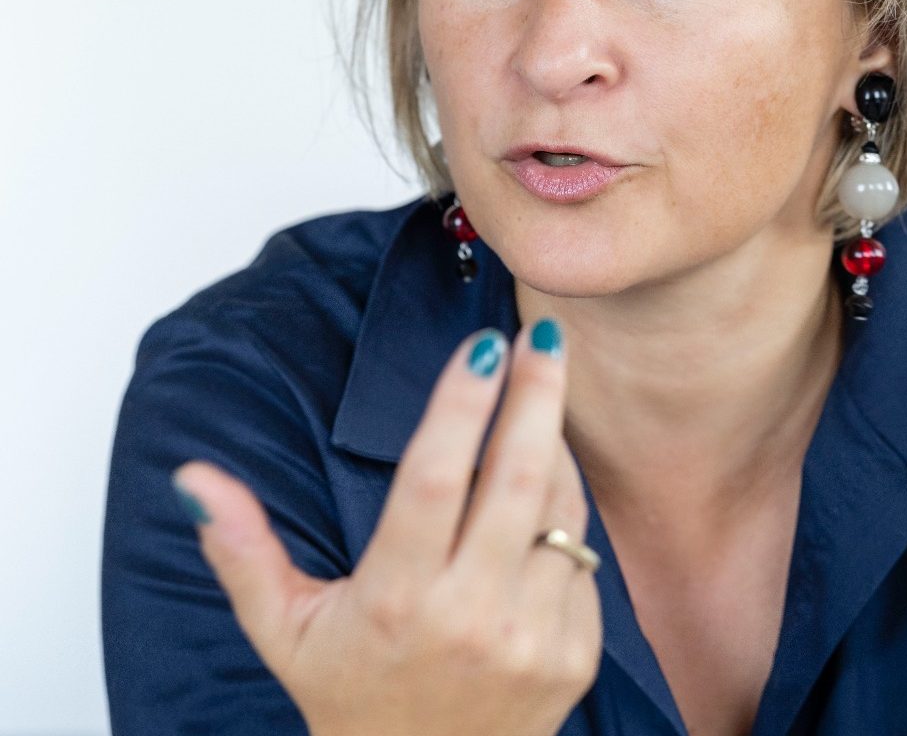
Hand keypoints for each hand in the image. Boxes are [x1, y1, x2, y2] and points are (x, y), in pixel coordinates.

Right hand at [171, 320, 602, 735]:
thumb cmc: (353, 696)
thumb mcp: (284, 631)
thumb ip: (243, 551)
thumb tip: (194, 478)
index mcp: (394, 600)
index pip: (432, 479)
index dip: (460, 405)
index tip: (483, 345)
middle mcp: (469, 617)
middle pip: (515, 479)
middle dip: (537, 395)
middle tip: (546, 337)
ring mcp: (531, 637)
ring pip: (560, 511)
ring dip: (554, 445)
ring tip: (542, 396)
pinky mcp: (575, 653)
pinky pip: (583, 556)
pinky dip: (568, 510)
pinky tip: (549, 480)